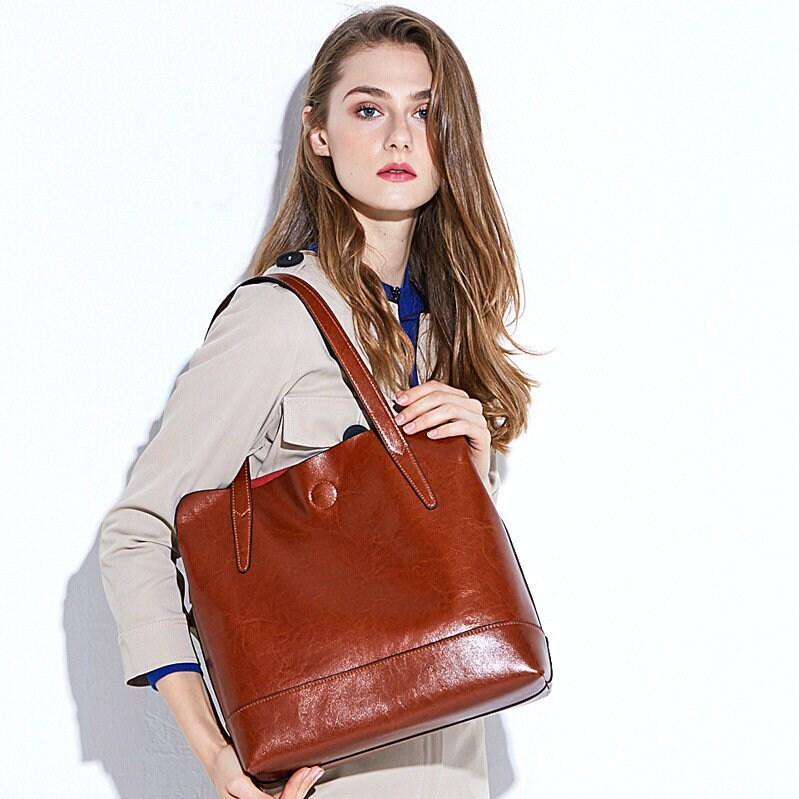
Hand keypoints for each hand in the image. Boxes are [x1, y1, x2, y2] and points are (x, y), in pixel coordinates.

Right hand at [209, 743, 323, 797]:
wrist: (217, 752)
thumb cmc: (223, 766)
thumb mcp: (238, 782)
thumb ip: (255, 797)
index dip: (295, 790)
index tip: (303, 772)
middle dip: (303, 787)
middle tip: (313, 770)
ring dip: (303, 785)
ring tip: (314, 771)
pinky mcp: (266, 794)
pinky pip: (285, 793)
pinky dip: (297, 784)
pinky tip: (305, 776)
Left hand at [394, 380, 491, 484]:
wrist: (470, 472)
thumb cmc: (449, 449)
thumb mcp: (431, 428)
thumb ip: (419, 412)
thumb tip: (399, 398)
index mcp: (458, 398)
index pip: (435, 386)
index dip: (415, 392)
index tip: (398, 401)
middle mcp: (470, 405)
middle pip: (440, 397)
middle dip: (416, 407)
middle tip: (400, 420)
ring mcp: (478, 419)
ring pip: (451, 409)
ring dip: (426, 419)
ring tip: (410, 429)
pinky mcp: (483, 435)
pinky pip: (464, 426)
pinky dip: (445, 429)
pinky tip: (431, 435)